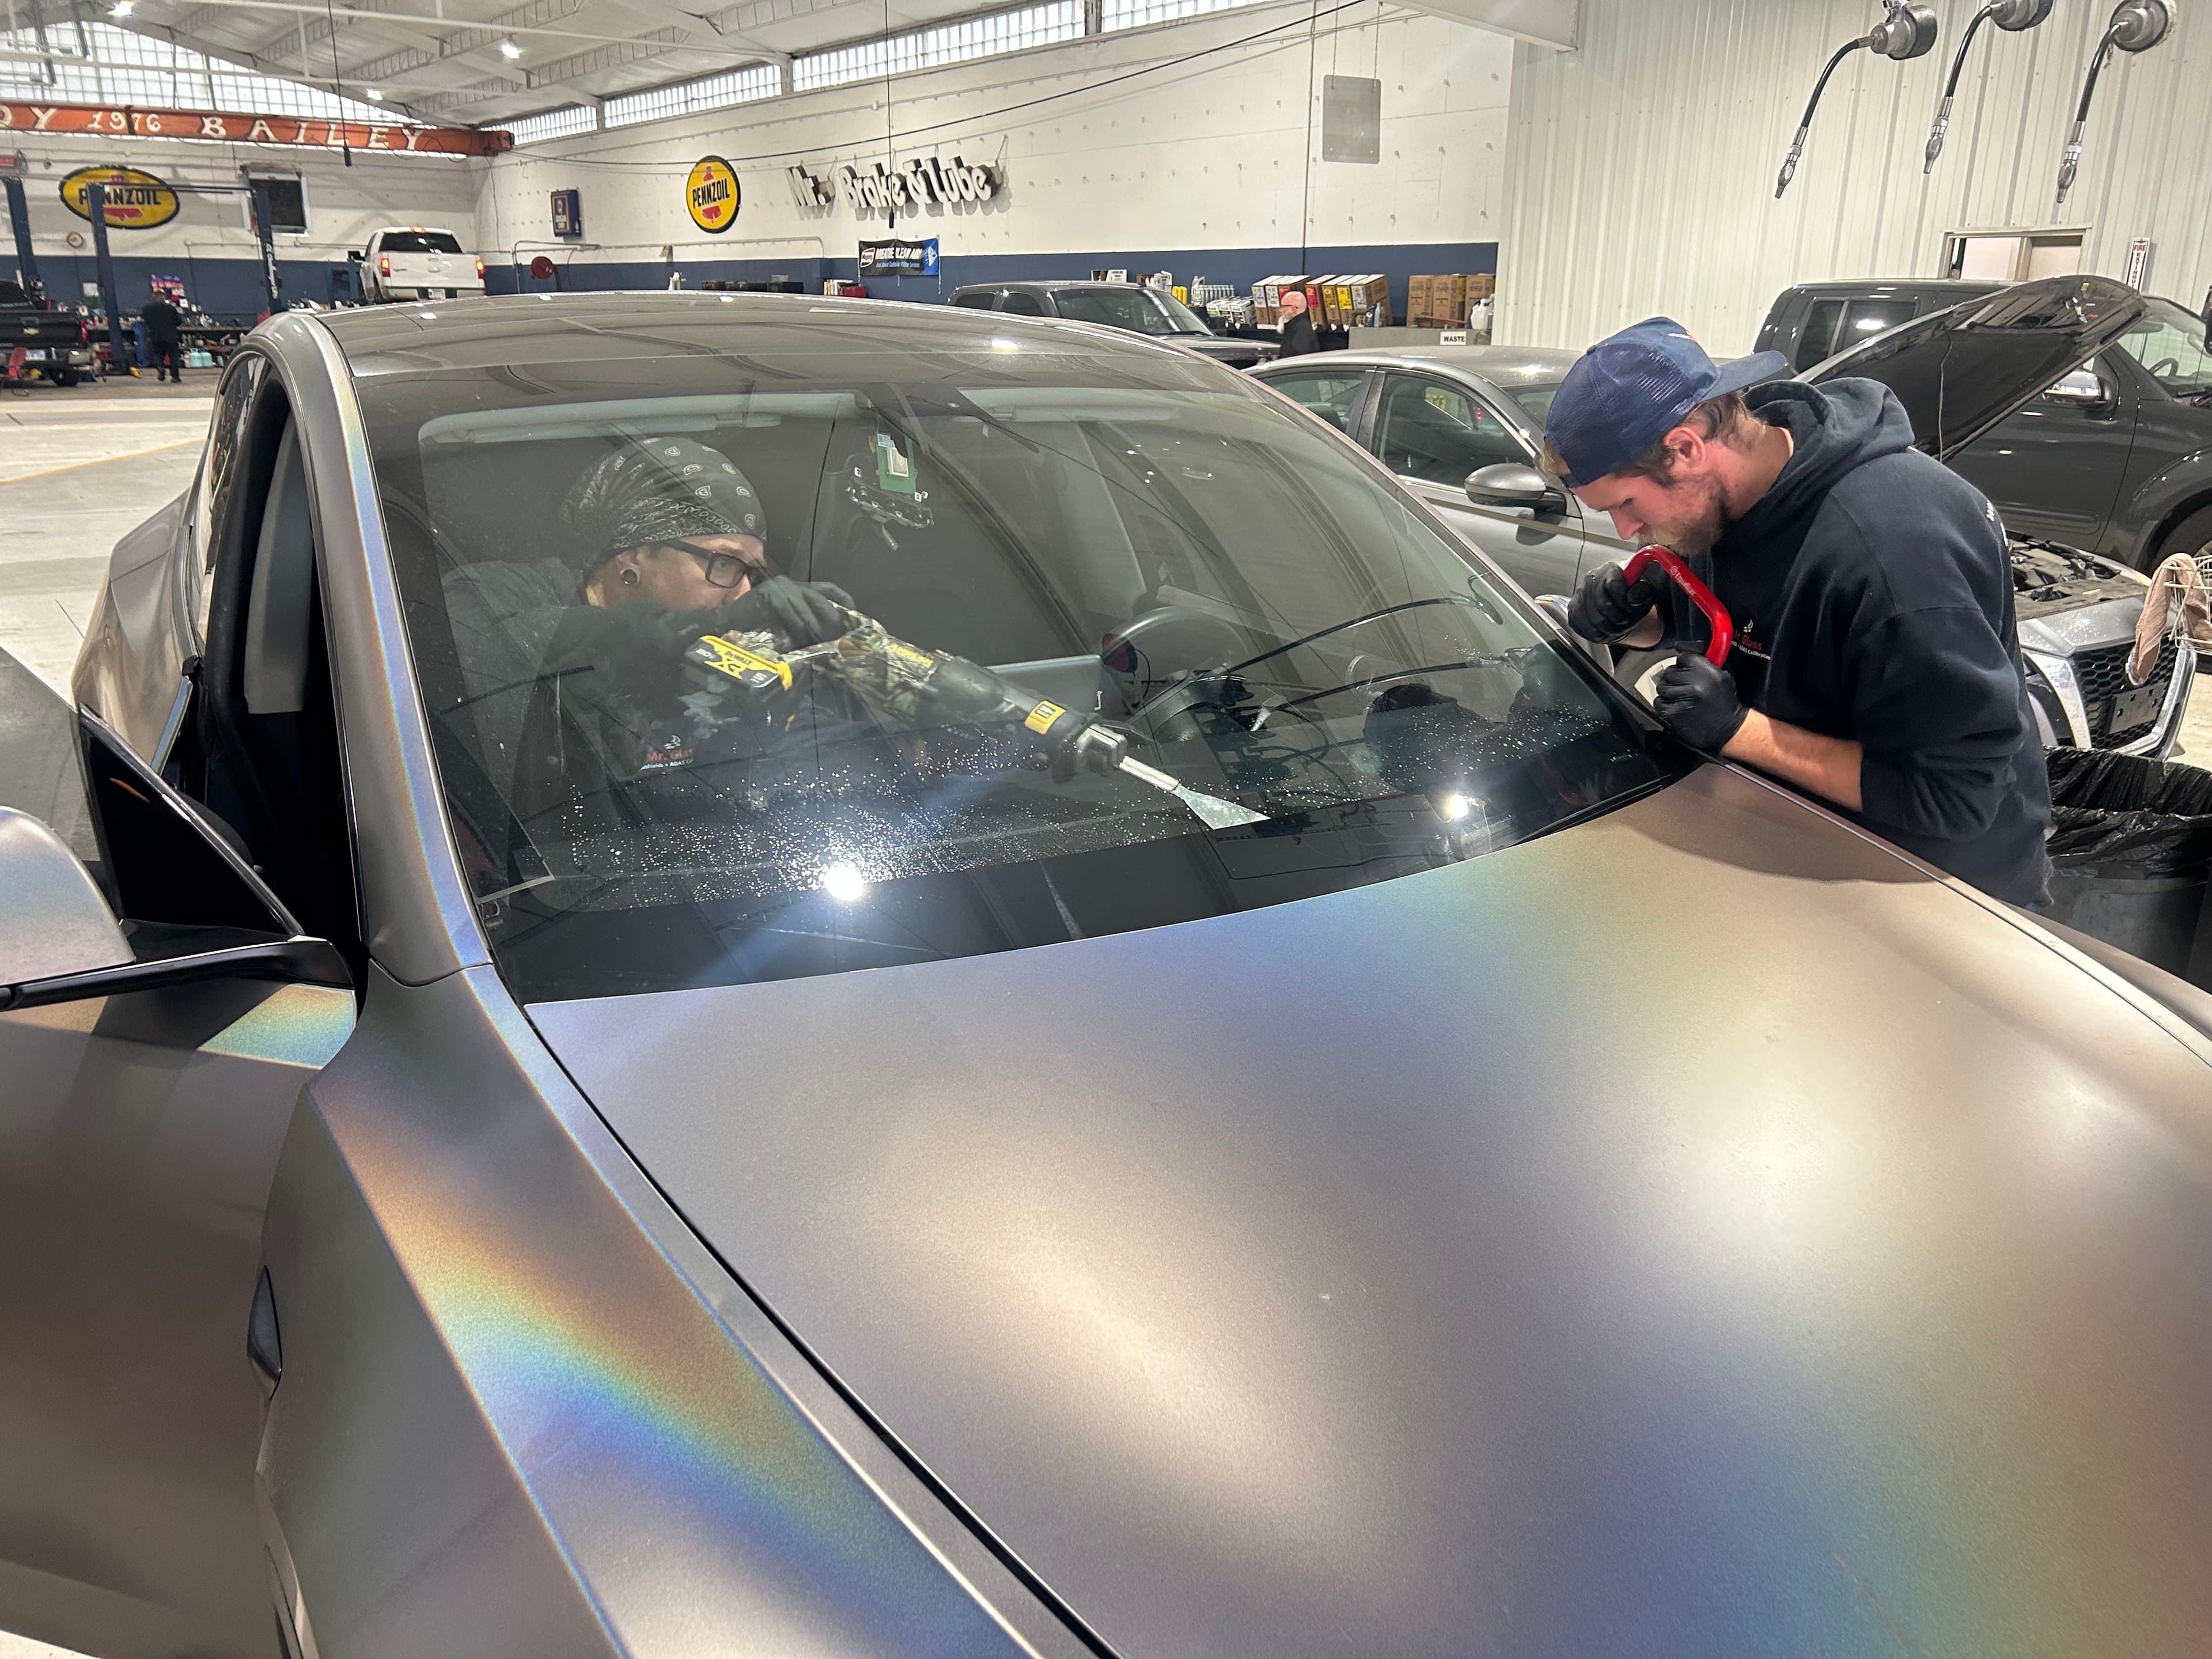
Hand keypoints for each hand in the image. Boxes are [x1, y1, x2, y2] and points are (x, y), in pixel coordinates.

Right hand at [718, 576, 856, 645]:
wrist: (725, 625)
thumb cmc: (756, 627)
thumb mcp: (786, 622)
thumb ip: (805, 623)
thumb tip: (832, 637)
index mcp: (796, 587)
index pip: (829, 589)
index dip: (845, 603)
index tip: (854, 620)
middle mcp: (790, 584)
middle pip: (824, 601)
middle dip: (834, 623)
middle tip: (839, 641)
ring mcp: (780, 589)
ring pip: (809, 614)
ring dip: (816, 634)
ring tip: (821, 648)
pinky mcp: (770, 597)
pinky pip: (793, 619)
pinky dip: (799, 635)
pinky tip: (800, 647)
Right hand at [1567, 561, 1664, 642]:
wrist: (1618, 606)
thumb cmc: (1630, 599)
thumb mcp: (1643, 593)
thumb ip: (1641, 592)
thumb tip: (1634, 595)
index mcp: (1610, 570)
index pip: (1613, 585)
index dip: (1624, 601)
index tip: (1630, 608)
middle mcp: (1591, 579)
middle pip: (1602, 604)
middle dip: (1617, 618)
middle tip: (1625, 621)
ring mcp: (1579, 595)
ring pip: (1593, 619)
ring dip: (1609, 628)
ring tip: (1617, 626)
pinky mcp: (1572, 610)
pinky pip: (1584, 627)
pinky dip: (1598, 633)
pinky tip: (1605, 629)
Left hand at [1651, 652, 1747, 750]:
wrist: (1729, 729)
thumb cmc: (1725, 701)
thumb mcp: (1721, 674)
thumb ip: (1701, 656)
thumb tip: (1678, 645)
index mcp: (1706, 671)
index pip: (1683, 657)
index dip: (1684, 665)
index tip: (1689, 672)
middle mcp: (1694, 684)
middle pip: (1669, 672)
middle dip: (1675, 679)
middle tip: (1685, 687)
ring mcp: (1683, 699)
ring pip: (1662, 687)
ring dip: (1669, 692)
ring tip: (1681, 698)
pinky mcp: (1674, 714)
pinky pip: (1659, 703)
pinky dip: (1665, 705)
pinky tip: (1676, 707)